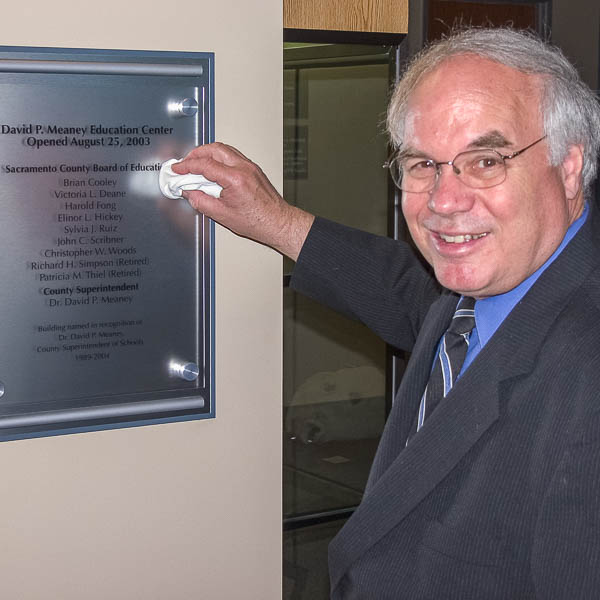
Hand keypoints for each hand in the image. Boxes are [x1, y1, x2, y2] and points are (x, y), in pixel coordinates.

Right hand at [172, 142, 313, 260]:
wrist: (277, 222)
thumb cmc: (257, 221)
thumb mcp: (222, 215)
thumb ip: (201, 202)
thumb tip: (189, 192)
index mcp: (235, 179)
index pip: (205, 164)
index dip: (187, 165)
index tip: (178, 169)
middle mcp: (244, 168)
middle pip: (214, 149)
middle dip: (196, 154)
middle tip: (186, 163)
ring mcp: (251, 167)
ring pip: (224, 149)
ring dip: (208, 153)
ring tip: (198, 164)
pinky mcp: (254, 169)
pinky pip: (233, 156)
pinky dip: (220, 157)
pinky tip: (214, 168)